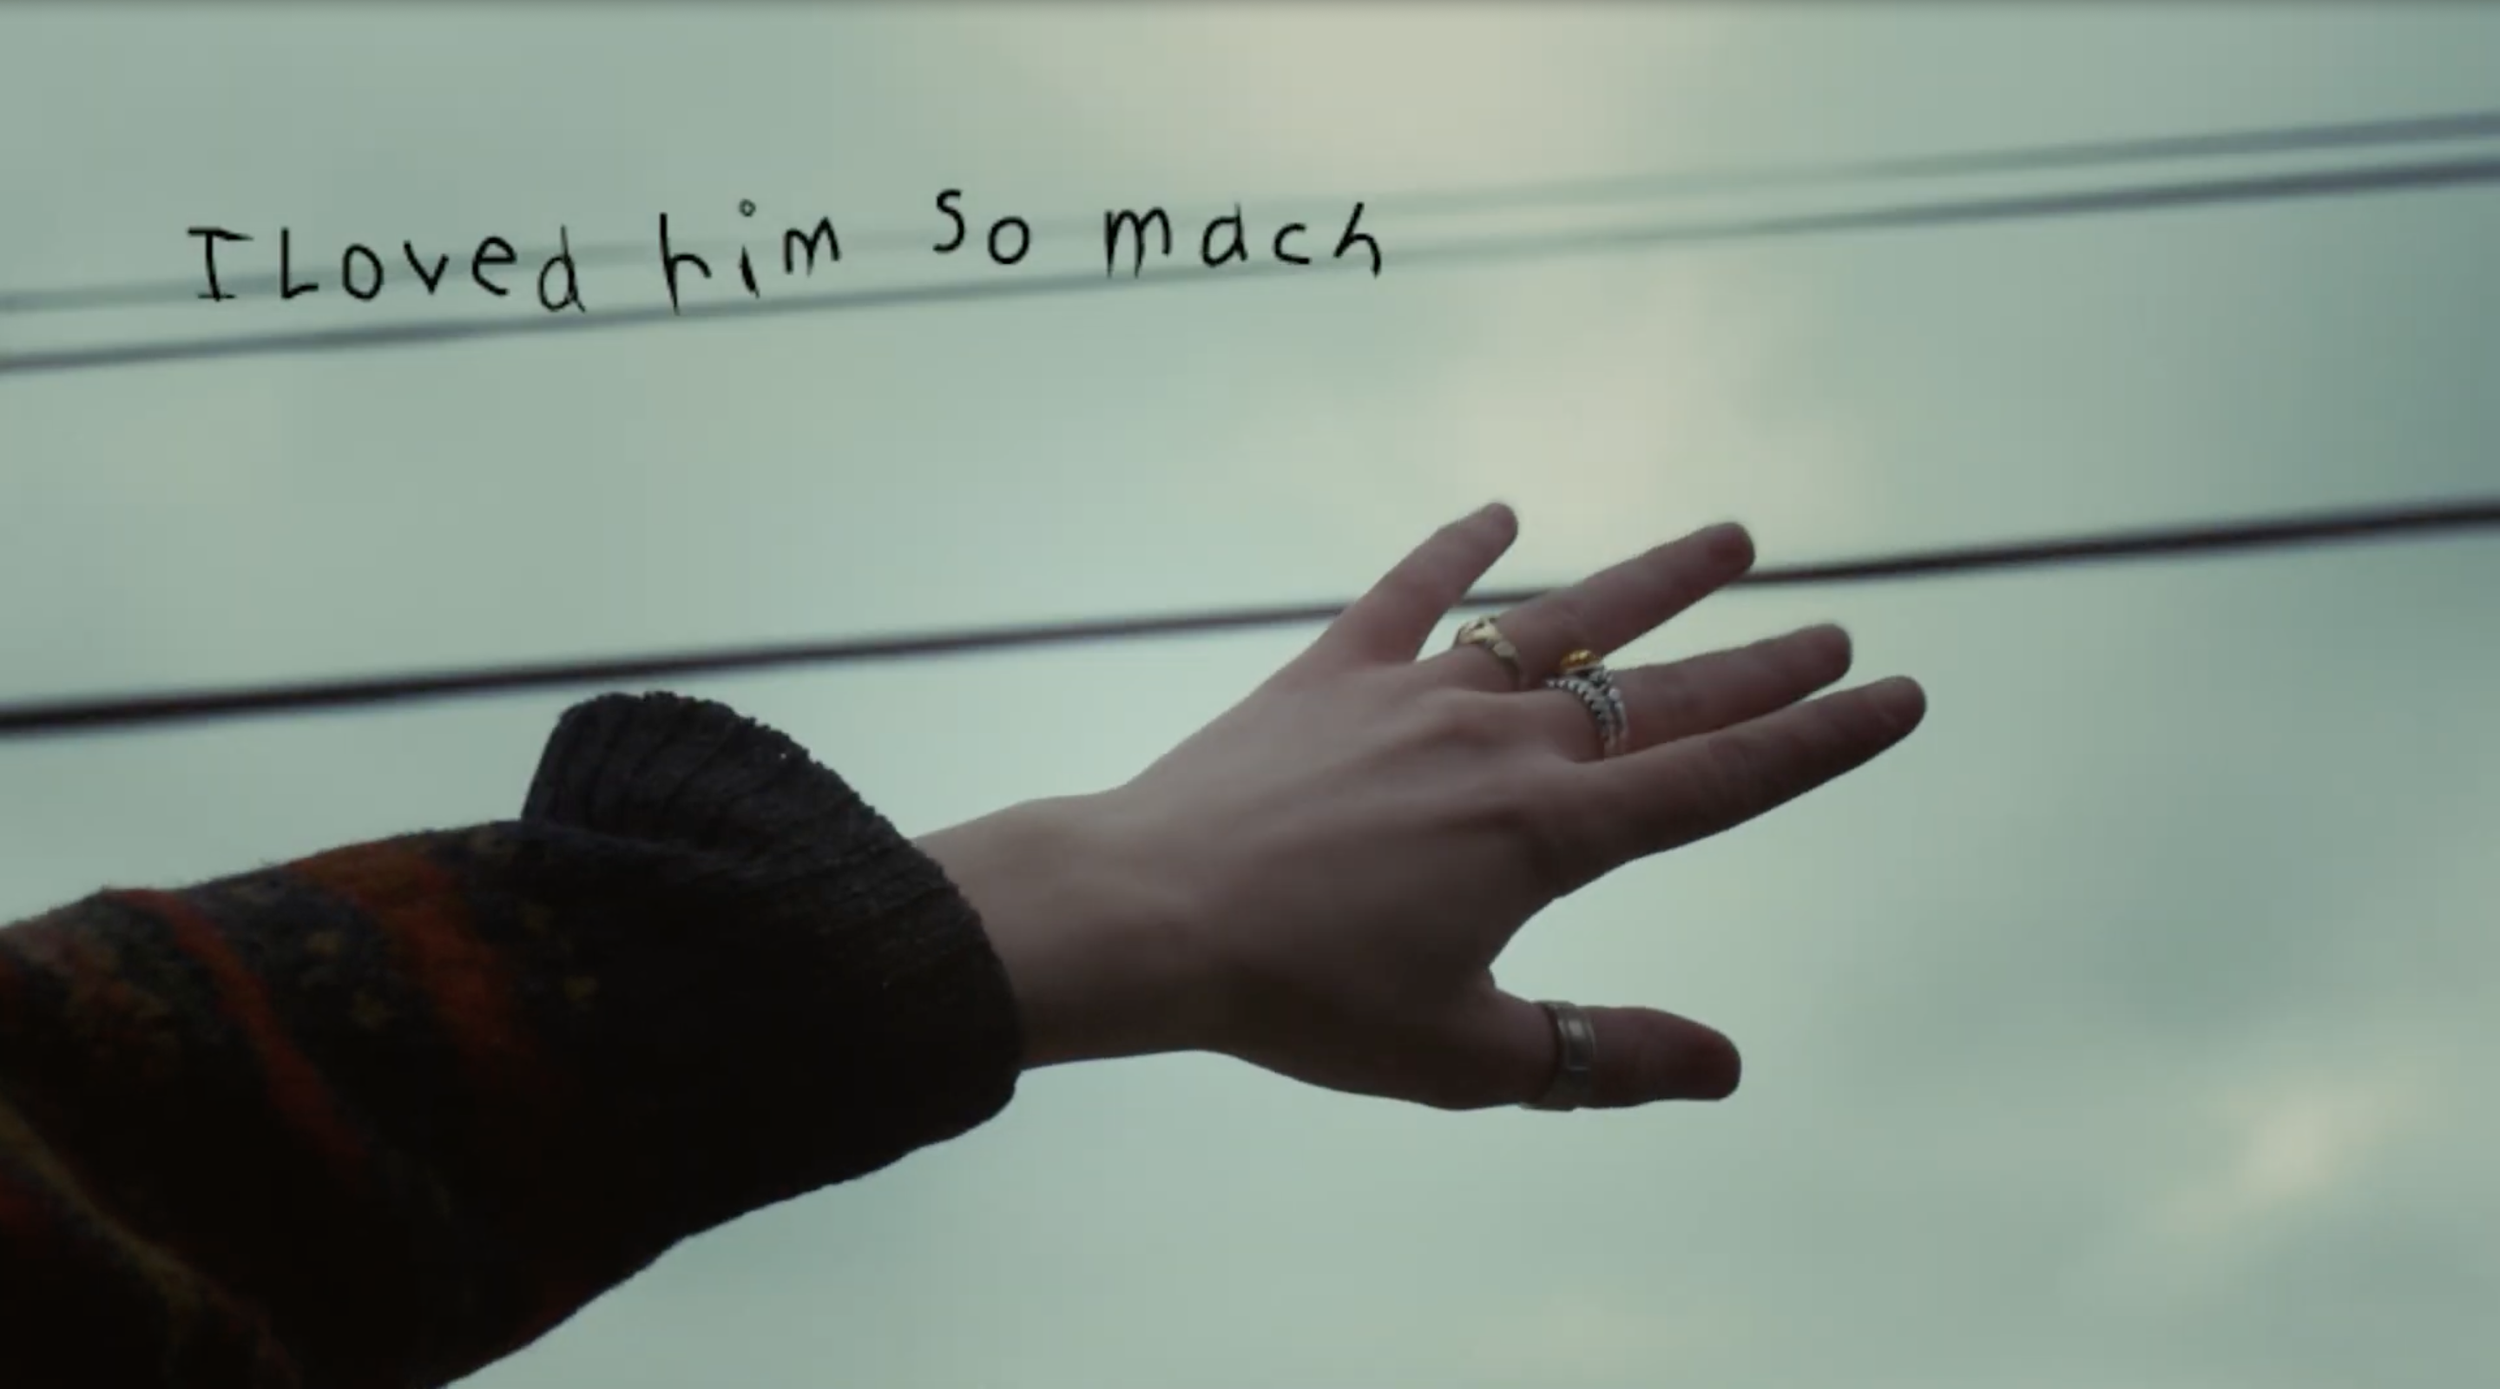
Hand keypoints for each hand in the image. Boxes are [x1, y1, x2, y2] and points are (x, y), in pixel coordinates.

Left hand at [926, 505, 1925, 1110]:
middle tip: (1839, 631)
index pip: (1720, 780)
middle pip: (1664, 695)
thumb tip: (1727, 1066)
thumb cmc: (1299, 997)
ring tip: (1731, 537)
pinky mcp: (1331, 673)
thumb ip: (1602, 1056)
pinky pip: (1410, 593)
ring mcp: (1415, 695)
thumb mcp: (1465, 1057)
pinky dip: (1457, 550)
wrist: (1147, 915)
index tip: (1901, 696)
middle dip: (1763, 666)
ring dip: (1651, 583)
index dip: (1820, 743)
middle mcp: (1501, 743)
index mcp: (1548, 833)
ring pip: (1560, 624)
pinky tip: (1501, 514)